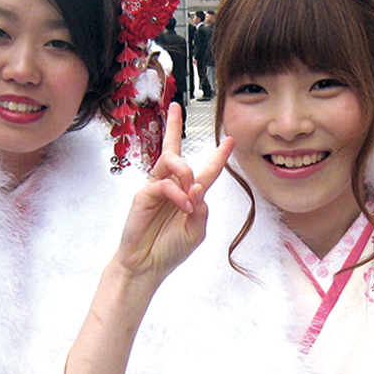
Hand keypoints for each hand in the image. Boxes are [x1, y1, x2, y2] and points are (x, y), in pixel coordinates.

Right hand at [113, 103, 233, 283]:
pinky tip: (184, 206)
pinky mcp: (144, 195)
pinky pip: (163, 183)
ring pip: (169, 161)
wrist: (147, 265)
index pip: (206, 171)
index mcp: (190, 195)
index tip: (230, 139)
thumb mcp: (196, 231)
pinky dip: (177, 193)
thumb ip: (202, 209)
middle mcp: (173, 187)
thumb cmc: (171, 249)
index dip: (218, 155)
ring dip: (185, 172)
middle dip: (174, 127)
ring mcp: (157, 189)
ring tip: (191, 191)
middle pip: (174, 151)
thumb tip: (198, 187)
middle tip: (175, 107)